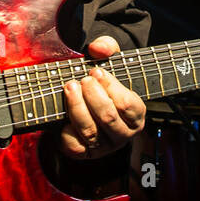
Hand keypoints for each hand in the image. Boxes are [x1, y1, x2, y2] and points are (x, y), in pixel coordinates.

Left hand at [58, 36, 145, 158]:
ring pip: (90, 131)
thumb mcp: (110, 61)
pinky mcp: (85, 153)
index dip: (110, 87)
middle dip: (92, 97)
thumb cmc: (103, 81)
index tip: (96, 71)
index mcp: (136, 115)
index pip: (127, 104)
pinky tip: (63, 115)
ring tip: (69, 88)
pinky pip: (75, 146)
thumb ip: (107, 48)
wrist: (90, 100)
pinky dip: (67, 131)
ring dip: (77, 108)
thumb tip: (97, 47)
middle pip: (107, 118)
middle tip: (82, 80)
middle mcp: (123, 134)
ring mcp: (104, 146)